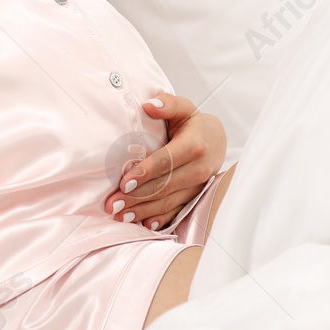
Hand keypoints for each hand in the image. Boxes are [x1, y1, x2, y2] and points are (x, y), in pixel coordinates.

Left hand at [105, 92, 226, 229]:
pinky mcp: (195, 196)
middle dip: (137, 197)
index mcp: (194, 145)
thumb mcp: (184, 108)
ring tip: (120, 216)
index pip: (167, 161)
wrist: (217, 140)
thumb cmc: (193, 123)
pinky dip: (160, 219)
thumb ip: (168, 103)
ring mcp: (198, 186)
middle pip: (165, 186)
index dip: (146, 172)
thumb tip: (149, 104)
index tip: (124, 182)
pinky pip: (177, 211)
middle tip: (113, 204)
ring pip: (169, 201)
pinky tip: (144, 225)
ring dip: (143, 211)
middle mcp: (199, 168)